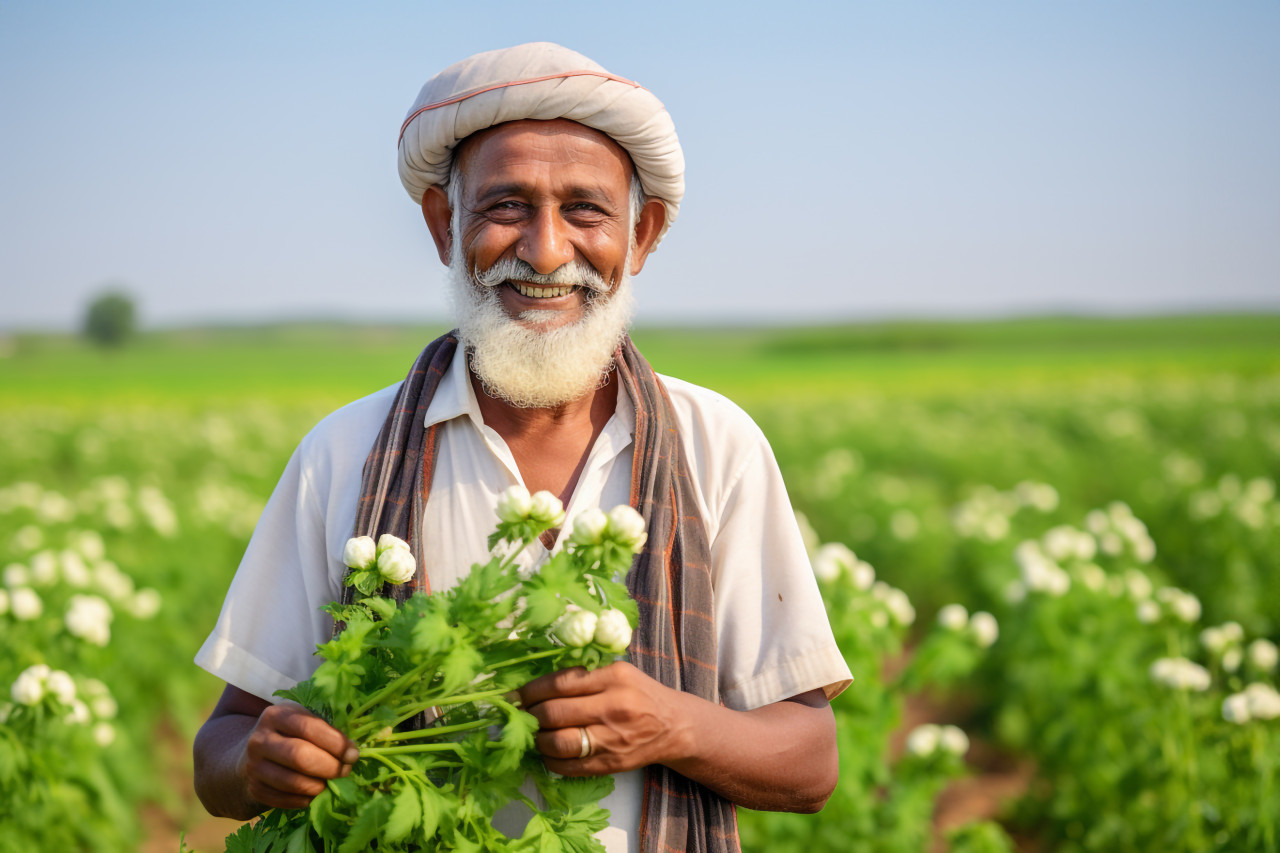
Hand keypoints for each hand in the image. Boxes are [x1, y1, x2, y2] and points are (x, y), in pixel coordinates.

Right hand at [238, 703, 358, 809]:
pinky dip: (305, 799)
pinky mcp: (254, 789)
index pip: (308, 728)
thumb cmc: (288, 736)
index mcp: (276, 715)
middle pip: (299, 756)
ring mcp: (253, 766)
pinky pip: (285, 800)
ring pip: (293, 782)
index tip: (353, 754)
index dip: (335, 743)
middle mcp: (259, 740)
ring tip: (329, 782)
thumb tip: (351, 750)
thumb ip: (324, 730)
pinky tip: (313, 793)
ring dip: (319, 786)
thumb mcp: (301, 721)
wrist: (250, 757)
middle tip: (345, 770)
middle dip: (329, 766)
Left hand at [516, 661, 689, 775]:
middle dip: (529, 715)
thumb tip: (538, 685)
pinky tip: (549, 752)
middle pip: (553, 714)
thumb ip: (584, 675)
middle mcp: (612, 708)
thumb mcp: (619, 671)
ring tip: (535, 734)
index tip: (516, 695)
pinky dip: (551, 761)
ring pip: (558, 743)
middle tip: (521, 715)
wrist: (674, 726)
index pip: (559, 684)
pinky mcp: (611, 764)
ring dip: (537, 740)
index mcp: (612, 678)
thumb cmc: (640, 694)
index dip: (530, 691)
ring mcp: (612, 739)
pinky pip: (569, 767)